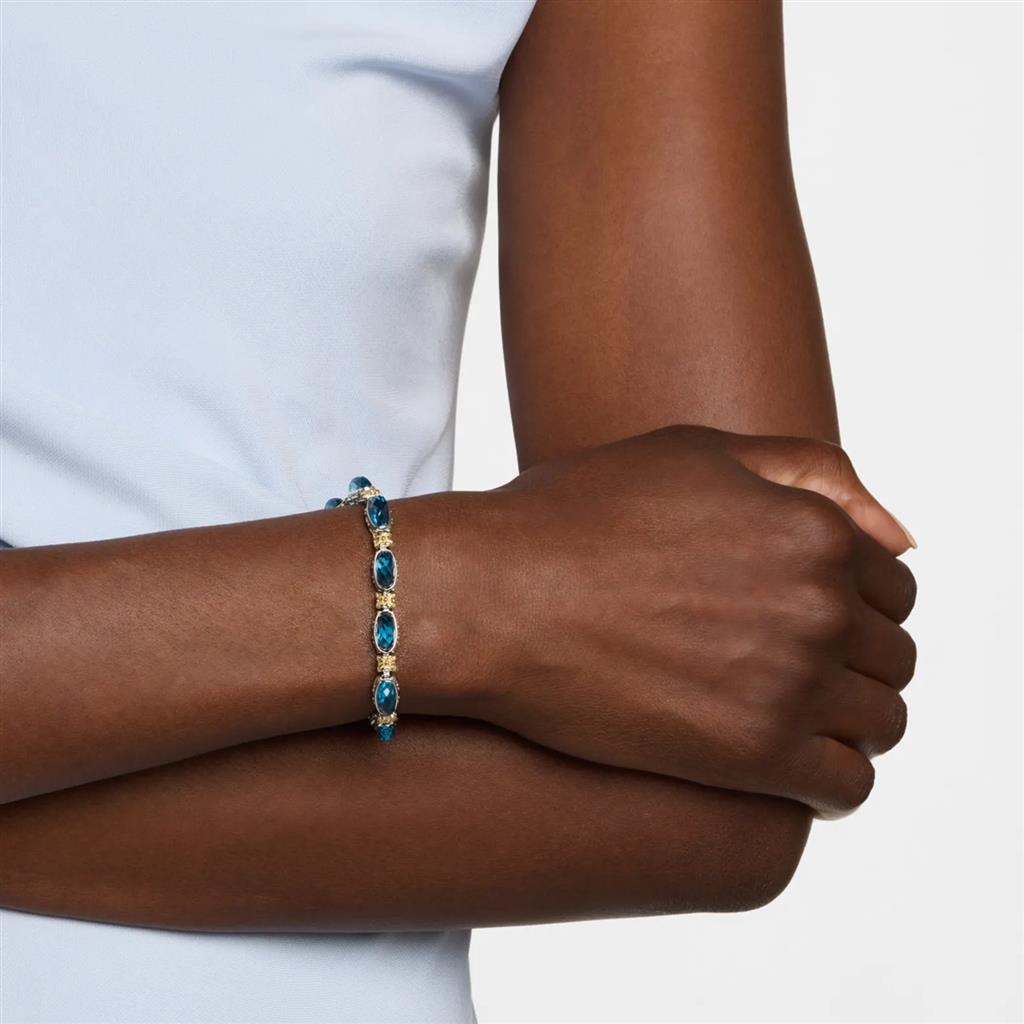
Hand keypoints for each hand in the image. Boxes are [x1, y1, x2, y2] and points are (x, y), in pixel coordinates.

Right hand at [413, 426, 916, 818]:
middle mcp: (820, 606)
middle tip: (787, 665)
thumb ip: (814, 474)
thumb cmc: (578, 517)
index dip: (855, 602)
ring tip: (787, 714)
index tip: (808, 617)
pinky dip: (830, 778)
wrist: (493, 597)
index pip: (894, 586)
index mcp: (816, 531)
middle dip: (854, 661)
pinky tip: (784, 762)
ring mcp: (790, 684)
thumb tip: (903, 539)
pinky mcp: (751, 756)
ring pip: (881, 723)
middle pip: (892, 656)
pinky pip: (847, 785)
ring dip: (847, 720)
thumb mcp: (696, 452)